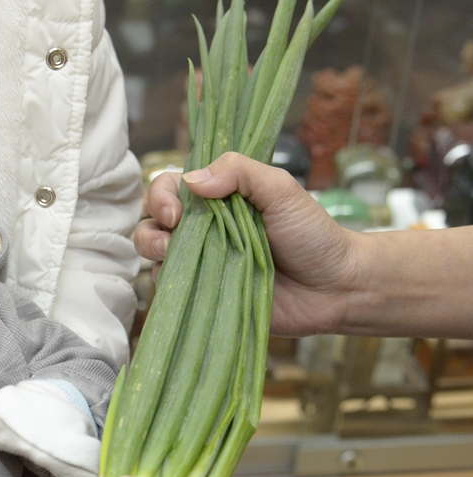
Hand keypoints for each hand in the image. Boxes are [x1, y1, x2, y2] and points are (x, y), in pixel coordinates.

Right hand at [134, 152, 357, 337]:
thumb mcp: (282, 190)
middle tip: (172, 237)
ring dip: (155, 254)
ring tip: (175, 259)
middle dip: (151, 227)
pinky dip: (170, 285)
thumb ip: (241, 172)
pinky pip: (171, 288)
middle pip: (153, 221)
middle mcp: (203, 229)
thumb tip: (192, 180)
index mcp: (219, 198)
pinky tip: (188, 284)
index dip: (163, 195)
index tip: (177, 211)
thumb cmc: (313, 235)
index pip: (171, 187)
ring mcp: (202, 262)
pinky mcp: (204, 294)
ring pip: (154, 255)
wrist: (334, 287)